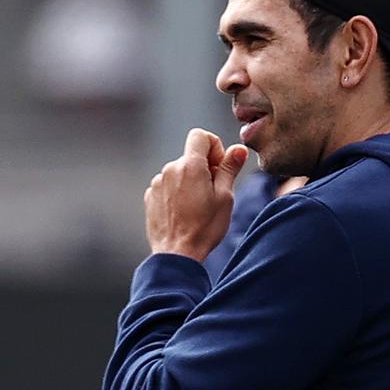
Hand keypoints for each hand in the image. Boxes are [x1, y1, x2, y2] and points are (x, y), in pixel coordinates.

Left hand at [144, 128, 247, 260]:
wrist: (177, 254)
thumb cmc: (204, 228)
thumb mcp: (225, 197)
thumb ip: (230, 168)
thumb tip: (238, 149)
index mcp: (190, 166)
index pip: (200, 136)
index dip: (214, 147)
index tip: (219, 167)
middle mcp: (170, 169)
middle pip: (191, 156)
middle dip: (204, 168)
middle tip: (213, 193)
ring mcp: (157, 183)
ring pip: (179, 172)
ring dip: (190, 182)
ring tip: (197, 207)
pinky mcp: (151, 196)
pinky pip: (167, 186)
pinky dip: (177, 193)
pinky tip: (184, 212)